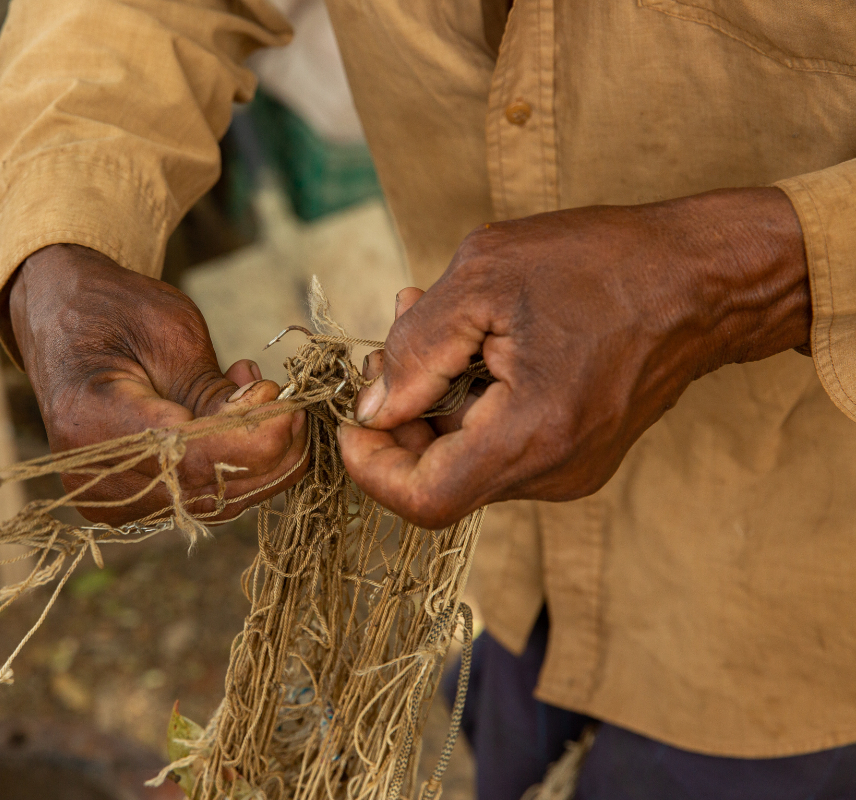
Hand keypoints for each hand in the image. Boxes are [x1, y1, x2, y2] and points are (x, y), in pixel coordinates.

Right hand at [8, 244, 306, 524]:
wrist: (61, 323)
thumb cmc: (113, 312)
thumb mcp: (169, 331)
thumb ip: (215, 389)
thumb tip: (271, 423)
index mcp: (92, 422)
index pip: (190, 456)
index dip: (252, 437)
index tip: (284, 399)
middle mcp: (94, 477)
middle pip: (207, 488)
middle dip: (268, 450)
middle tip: (292, 401)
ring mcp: (110, 501)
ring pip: (214, 502)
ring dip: (258, 458)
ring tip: (260, 397)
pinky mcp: (130, 507)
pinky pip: (202, 498)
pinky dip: (236, 465)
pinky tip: (236, 418)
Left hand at [339, 188, 810, 528]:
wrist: (704, 278)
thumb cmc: (602, 263)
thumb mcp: (485, 276)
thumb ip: (417, 348)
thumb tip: (373, 408)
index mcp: (531, 435)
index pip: (423, 500)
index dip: (370, 467)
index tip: (350, 418)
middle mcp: (553, 472)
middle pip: (439, 480)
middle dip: (396, 418)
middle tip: (387, 345)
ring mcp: (570, 470)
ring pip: (466, 461)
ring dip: (430, 402)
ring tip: (427, 322)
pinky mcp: (578, 456)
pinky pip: (500, 446)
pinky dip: (469, 404)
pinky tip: (471, 344)